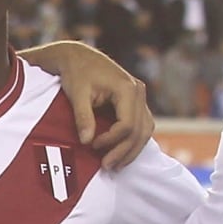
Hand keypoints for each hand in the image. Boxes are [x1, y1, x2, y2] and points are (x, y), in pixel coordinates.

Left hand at [20, 41, 153, 166]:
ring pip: (145, 130)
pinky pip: (142, 125)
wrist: (78, 57)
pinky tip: (122, 152)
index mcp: (127, 89)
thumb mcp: (77, 95)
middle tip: (106, 166)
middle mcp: (138, 92)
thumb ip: (83, 118)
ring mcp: (139, 96)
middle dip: (124, 151)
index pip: (127, 124)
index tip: (93, 146)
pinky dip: (134, 140)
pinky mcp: (135, 101)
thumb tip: (86, 141)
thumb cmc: (77, 73)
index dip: (112, 140)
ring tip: (116, 165)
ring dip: (132, 150)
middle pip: (139, 130)